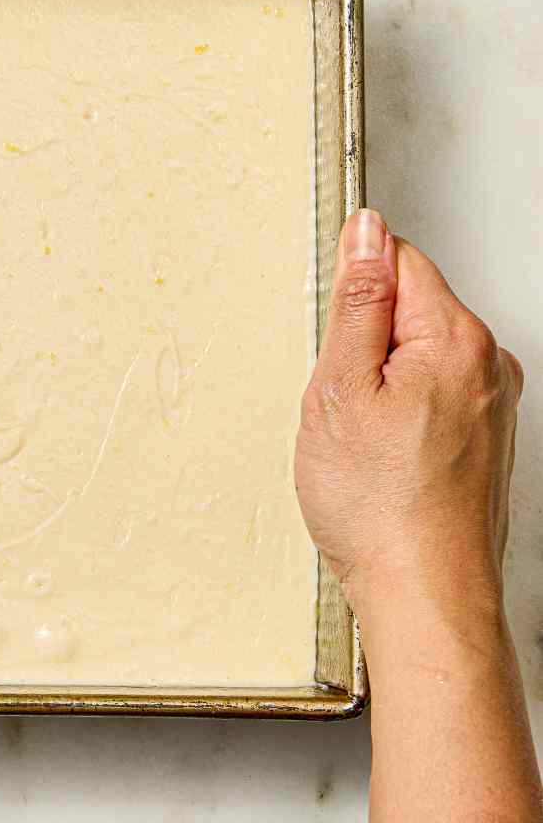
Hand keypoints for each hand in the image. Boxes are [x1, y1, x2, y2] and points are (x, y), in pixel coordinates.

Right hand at [295, 208, 522, 625]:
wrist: (425, 600)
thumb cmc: (382, 511)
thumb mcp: (340, 387)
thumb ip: (356, 299)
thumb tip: (367, 231)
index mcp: (457, 340)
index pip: (396, 259)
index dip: (352, 295)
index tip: (339, 342)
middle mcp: (489, 366)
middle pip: (407, 307)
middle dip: (363, 343)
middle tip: (346, 404)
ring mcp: (493, 405)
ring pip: (414, 353)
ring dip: (379, 382)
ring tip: (365, 441)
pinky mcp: (486, 437)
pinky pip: (429, 393)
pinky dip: (399, 414)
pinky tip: (385, 459)